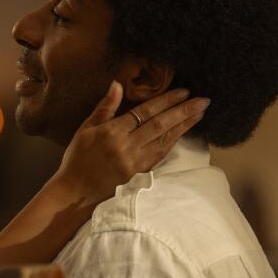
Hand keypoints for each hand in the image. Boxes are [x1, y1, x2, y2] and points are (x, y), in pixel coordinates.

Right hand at [52, 82, 208, 208]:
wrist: (74, 193)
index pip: (144, 112)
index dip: (165, 101)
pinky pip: (161, 155)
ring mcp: (135, 163)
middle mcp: (126, 147)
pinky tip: (184, 132)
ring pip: (165, 140)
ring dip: (184, 126)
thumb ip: (104, 107)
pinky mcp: (139, 175)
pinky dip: (174, 142)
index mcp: (112, 133)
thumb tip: (117, 84)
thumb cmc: (77, 159)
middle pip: (160, 125)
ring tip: (200, 113)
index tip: (183, 91)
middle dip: (183, 111)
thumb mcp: (85, 130)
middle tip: (203, 100)